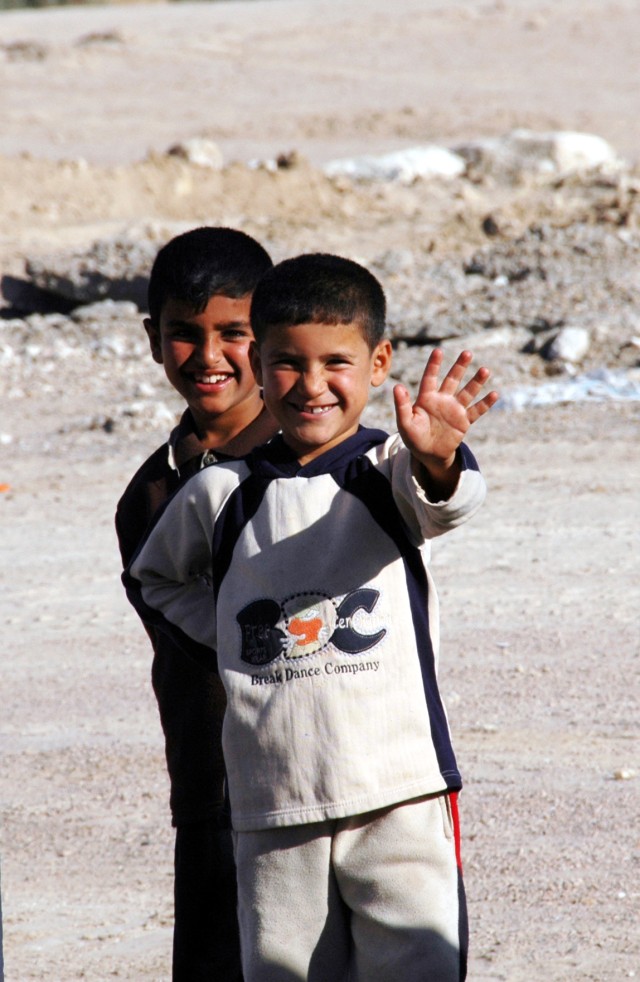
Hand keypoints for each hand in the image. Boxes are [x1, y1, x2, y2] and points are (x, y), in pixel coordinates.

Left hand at [394, 348, 498, 469]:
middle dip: (459, 367)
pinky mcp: (464, 421)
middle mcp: (442, 400)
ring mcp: (455, 409)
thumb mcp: (405, 423)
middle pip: (452, 380)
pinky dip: (485, 403)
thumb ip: (402, 405)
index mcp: (426, 398)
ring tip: (485, 370)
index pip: (430, 378)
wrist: (428, 454)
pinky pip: (476, 411)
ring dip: (476, 382)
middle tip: (467, 353)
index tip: (438, 351)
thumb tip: (397, 387)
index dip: (434, 365)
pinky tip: (494, 394)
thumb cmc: (413, 437)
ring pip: (467, 392)